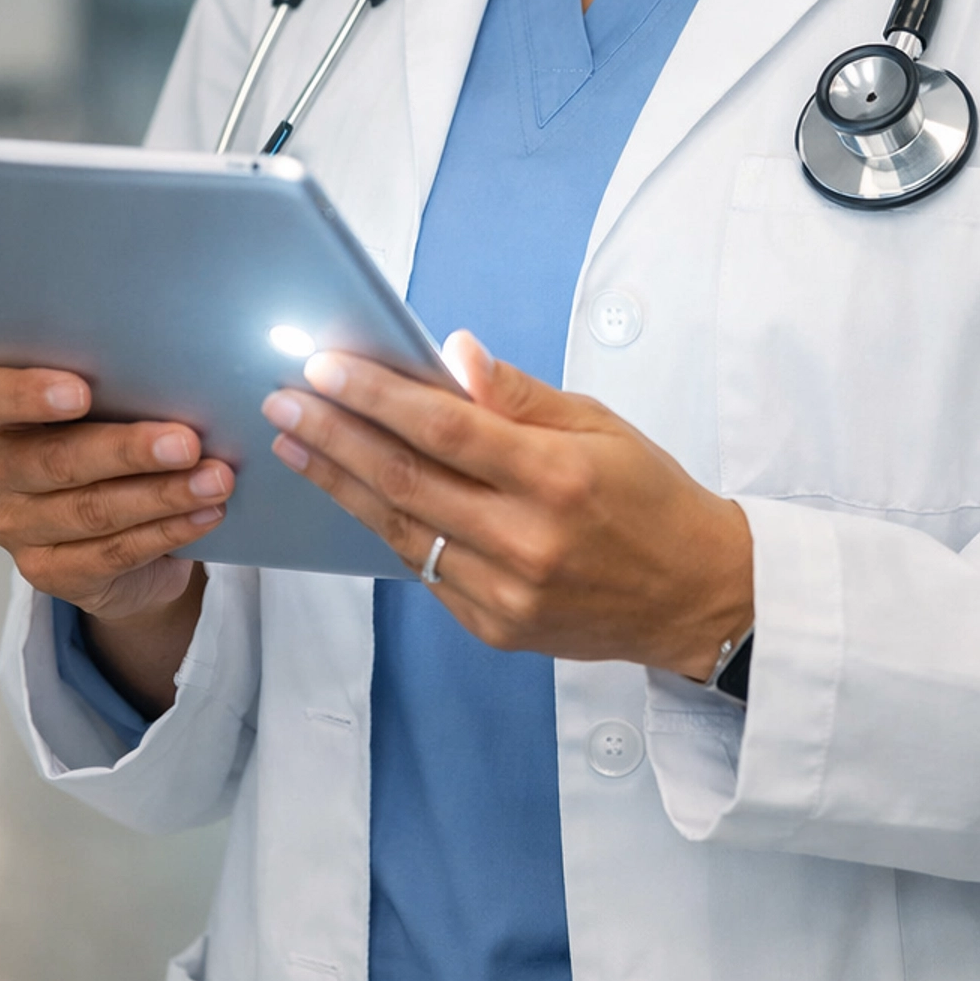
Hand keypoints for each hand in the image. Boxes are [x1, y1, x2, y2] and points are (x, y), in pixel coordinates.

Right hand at [0, 360, 233, 623]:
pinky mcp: (47, 573)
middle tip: (188, 442)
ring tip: (216, 480)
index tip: (82, 391)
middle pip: (55, 460)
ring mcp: (14, 527)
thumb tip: (180, 358)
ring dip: (162, 494)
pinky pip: (111, 553)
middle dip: (128, 451)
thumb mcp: (106, 398)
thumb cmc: (109, 430)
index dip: (28, 394)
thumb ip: (118, 376)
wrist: (115, 519)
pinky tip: (204, 514)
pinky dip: (166, 531)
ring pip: (90, 511)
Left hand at [261, 331, 751, 677]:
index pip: (444, 428)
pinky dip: (385, 525)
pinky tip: (355, 492)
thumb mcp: (599, 423)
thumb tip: (453, 353)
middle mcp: (526, 540)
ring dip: (340, 483)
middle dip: (334, 435)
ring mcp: (506, 592)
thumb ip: (518, 394)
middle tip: (285, 401)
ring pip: (401, 530)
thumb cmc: (650, 496)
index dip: (376, 395)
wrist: (694, 595)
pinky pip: (424, 569)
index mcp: (557, 477)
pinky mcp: (495, 627)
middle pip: (406, 480)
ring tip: (297, 444)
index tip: (324, 367)